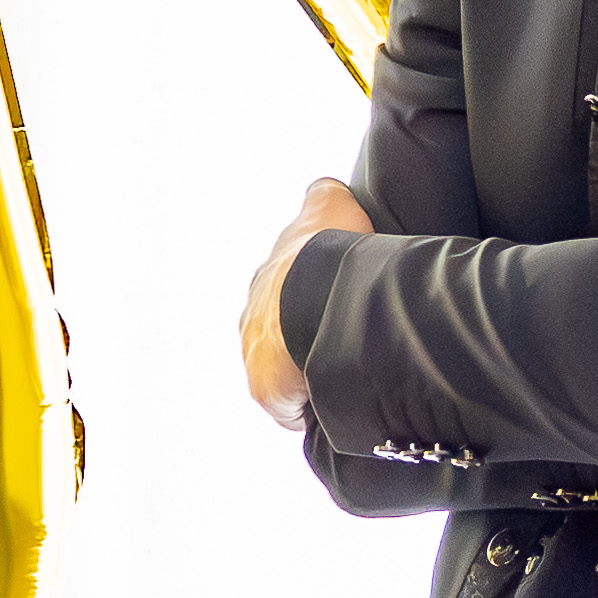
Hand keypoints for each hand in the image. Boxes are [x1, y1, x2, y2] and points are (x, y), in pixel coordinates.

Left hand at [241, 175, 371, 426]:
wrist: (311, 296)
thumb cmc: (322, 253)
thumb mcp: (330, 205)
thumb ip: (325, 197)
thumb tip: (325, 190)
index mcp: (268, 278)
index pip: (285, 292)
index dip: (310, 299)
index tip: (335, 306)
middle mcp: (253, 316)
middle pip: (279, 335)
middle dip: (305, 339)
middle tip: (343, 344)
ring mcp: (255, 356)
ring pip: (282, 371)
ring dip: (306, 373)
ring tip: (340, 376)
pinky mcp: (265, 391)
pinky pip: (290, 406)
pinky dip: (309, 405)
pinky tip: (332, 401)